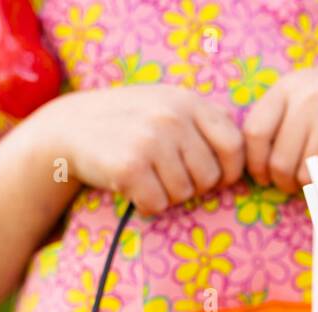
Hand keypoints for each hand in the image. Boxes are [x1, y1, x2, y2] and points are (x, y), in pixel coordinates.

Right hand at [34, 85, 243, 214]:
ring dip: (166, 195)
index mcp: (189, 101)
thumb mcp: (169, 108)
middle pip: (210, 177)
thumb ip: (206, 125)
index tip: (211, 176)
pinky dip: (145, 204)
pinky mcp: (129, 166)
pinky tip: (130, 186)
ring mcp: (150, 140)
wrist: (69, 128)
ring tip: (146, 176)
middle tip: (165, 175)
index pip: (235, 146)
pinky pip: (157, 204)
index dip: (228, 170)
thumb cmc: (130, 125)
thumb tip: (249, 163)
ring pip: (184, 194)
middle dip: (192, 186)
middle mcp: (172, 116)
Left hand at [242, 66, 317, 200]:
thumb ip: (278, 122)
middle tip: (298, 184)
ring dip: (313, 189)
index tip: (265, 177)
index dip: (256, 164)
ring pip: (307, 176)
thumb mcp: (304, 97)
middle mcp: (310, 97)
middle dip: (286, 184)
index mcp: (288, 87)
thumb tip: (255, 171)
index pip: (254, 134)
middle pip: (280, 163)